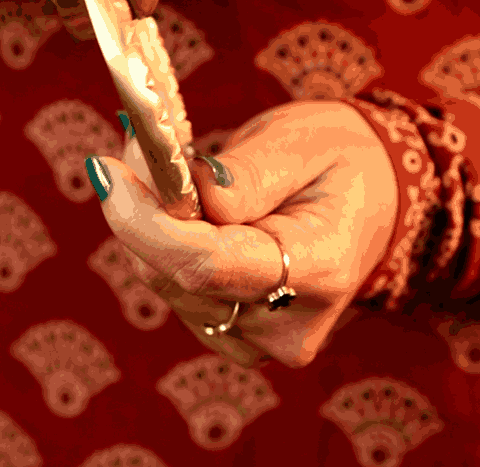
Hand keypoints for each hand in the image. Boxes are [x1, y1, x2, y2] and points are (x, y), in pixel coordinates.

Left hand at [93, 101, 397, 367]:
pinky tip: (184, 204)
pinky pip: (176, 287)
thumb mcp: (298, 142)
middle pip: (177, 273)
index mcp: (320, 268)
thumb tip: (181, 192)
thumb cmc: (340, 157)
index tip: (105, 169)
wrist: (374, 196)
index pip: (209, 264)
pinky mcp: (238, 336)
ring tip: (170, 163)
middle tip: (138, 139)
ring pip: (166, 280)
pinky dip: (164, 240)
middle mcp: (288, 324)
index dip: (145, 220)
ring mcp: (262, 340)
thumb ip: (242, 174)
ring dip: (150, 219)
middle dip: (141, 204)